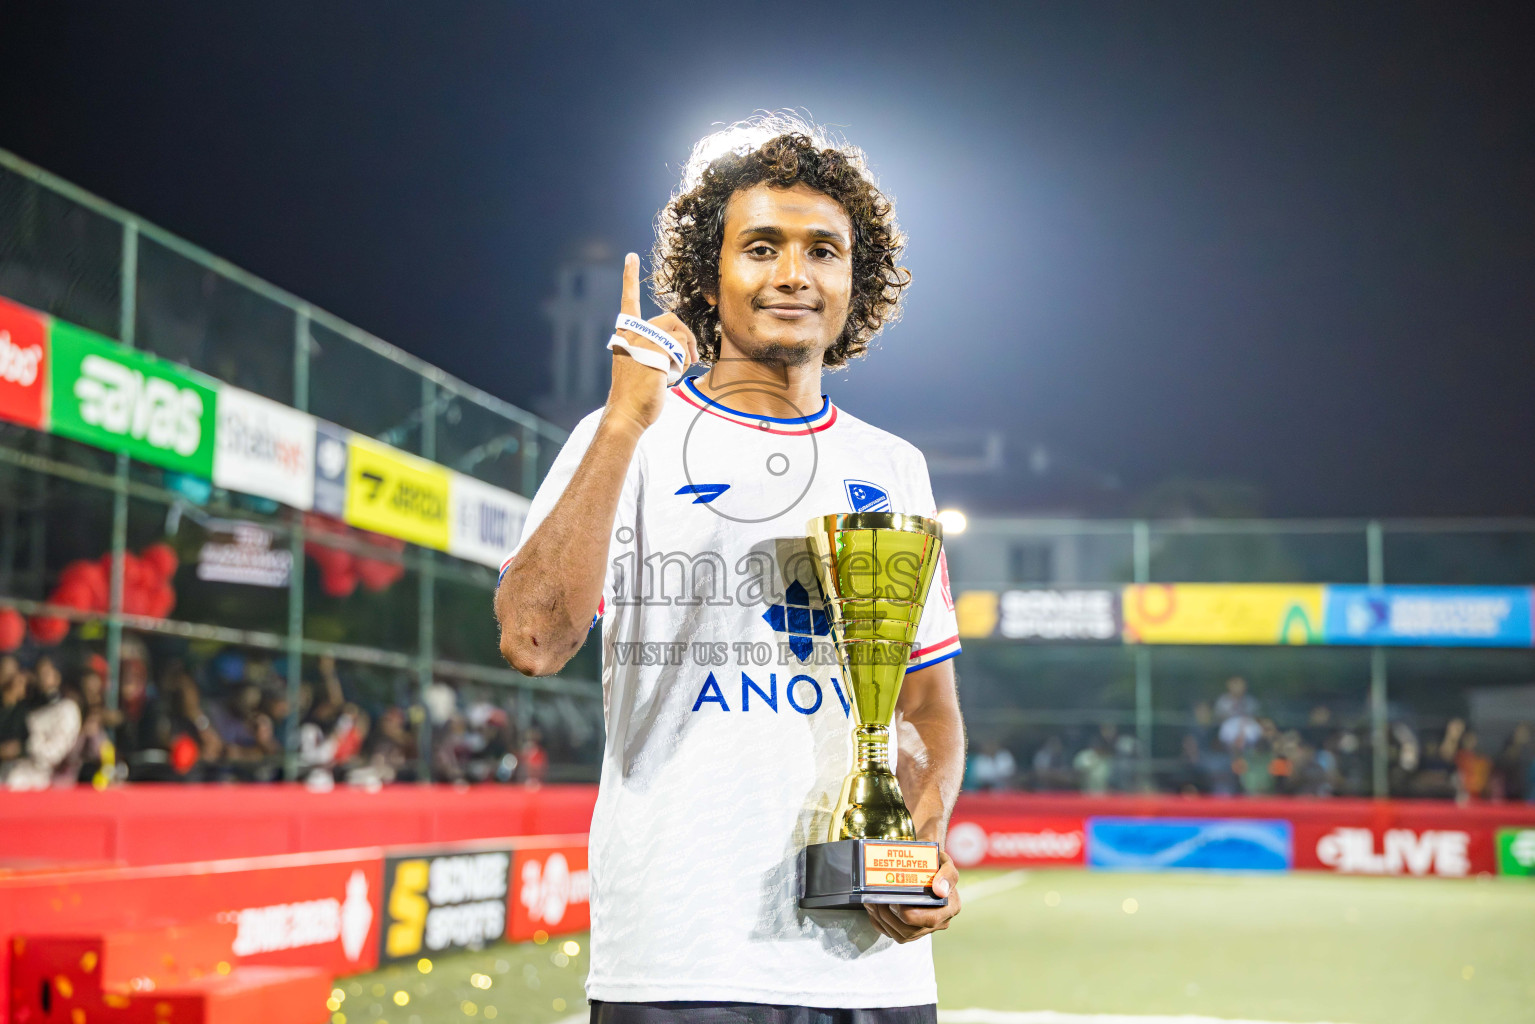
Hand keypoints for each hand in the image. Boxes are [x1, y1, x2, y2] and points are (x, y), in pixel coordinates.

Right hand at [604, 252, 697, 433]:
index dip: (629, 278)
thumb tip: (679, 344)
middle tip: (690, 359)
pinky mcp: (654, 352)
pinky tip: (674, 375)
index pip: (627, 302)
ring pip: (679, 334)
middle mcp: (630, 334)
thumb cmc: (637, 395)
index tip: (630, 258)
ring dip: (687, 353)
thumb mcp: (641, 366)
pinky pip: (680, 347)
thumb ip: (653, 349)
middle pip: (670, 320)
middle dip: (686, 337)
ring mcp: (641, 342)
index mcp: (625, 335)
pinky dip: (685, 361)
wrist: (627, 414)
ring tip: (680, 370)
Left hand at [865, 850, 960, 942]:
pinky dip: (879, 923)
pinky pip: (892, 934)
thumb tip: (940, 890)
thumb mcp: (945, 862)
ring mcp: (924, 928)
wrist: (925, 865)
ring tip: (873, 902)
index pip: (930, 920)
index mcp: (950, 907)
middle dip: (890, 917)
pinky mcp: (910, 931)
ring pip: (900, 935)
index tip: (896, 901)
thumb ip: (947, 874)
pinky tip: (873, 908)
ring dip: (882, 920)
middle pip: (910, 931)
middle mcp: (939, 922)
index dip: (910, 914)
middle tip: (878, 900)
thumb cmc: (935, 863)